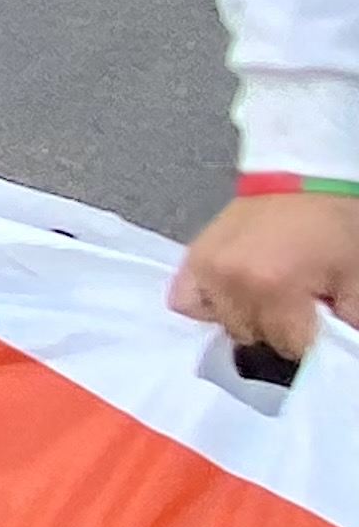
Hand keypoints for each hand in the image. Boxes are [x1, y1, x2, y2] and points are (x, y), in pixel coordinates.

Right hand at [169, 189, 358, 363]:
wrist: (304, 175)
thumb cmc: (334, 221)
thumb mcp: (358, 278)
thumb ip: (349, 323)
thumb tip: (336, 352)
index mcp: (275, 285)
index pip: (290, 347)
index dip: (312, 341)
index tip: (320, 325)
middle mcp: (231, 280)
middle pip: (254, 339)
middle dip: (280, 330)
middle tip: (299, 307)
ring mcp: (207, 269)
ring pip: (222, 325)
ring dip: (245, 319)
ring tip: (269, 298)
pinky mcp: (194, 258)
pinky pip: (186, 302)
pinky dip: (207, 305)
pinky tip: (231, 296)